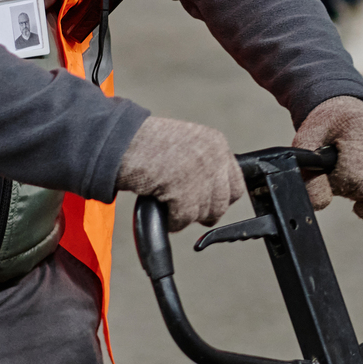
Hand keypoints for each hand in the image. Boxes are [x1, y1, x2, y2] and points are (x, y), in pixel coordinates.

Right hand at [116, 116, 243, 229]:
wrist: (125, 143)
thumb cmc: (148, 143)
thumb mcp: (187, 142)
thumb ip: (204, 161)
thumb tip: (213, 189)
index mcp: (216, 143)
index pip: (237, 183)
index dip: (222, 197)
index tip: (210, 202)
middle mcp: (214, 158)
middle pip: (223, 203)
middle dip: (205, 211)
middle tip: (188, 208)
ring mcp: (202, 176)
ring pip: (204, 214)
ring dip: (186, 215)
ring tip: (170, 205)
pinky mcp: (186, 193)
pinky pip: (184, 220)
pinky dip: (173, 221)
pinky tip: (163, 212)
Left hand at [292, 96, 362, 219]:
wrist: (346, 107)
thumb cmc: (326, 126)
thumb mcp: (307, 143)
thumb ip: (308, 175)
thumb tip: (319, 204)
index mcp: (360, 129)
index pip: (353, 176)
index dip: (336, 184)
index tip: (328, 177)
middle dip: (351, 191)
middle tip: (339, 180)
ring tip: (352, 183)